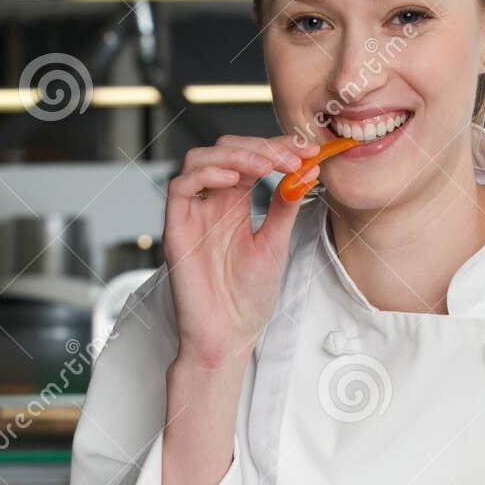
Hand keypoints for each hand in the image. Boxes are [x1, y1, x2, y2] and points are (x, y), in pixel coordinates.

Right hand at [163, 133, 313, 369]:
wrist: (228, 337)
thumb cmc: (247, 299)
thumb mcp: (276, 245)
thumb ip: (285, 207)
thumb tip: (306, 170)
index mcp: (235, 205)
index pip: (250, 159)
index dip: (277, 147)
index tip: (308, 151)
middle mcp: (211, 204)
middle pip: (226, 150)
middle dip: (260, 146)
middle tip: (291, 157)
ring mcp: (193, 215)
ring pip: (200, 159)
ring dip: (235, 155)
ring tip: (266, 166)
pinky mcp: (176, 230)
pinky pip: (180, 187)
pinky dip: (205, 175)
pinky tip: (233, 181)